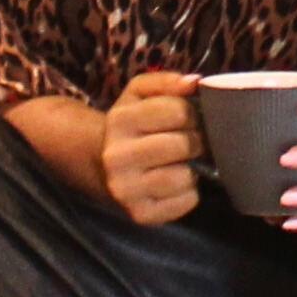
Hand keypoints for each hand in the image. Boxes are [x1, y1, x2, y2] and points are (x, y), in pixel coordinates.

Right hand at [97, 73, 205, 225]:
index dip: (192, 114)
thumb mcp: (139, 95)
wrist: (100, 165)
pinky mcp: (140, 215)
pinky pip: (187, 202)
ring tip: (179, 163)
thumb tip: (195, 82)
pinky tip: (174, 184)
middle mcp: (118, 156)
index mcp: (119, 120)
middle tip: (190, 142)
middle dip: (196, 141)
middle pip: (184, 145)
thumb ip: (166, 81)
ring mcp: (127, 190)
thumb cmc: (131, 126)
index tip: (188, 120)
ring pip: (185, 176)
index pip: (179, 112)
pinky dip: (188, 192)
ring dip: (191, 169)